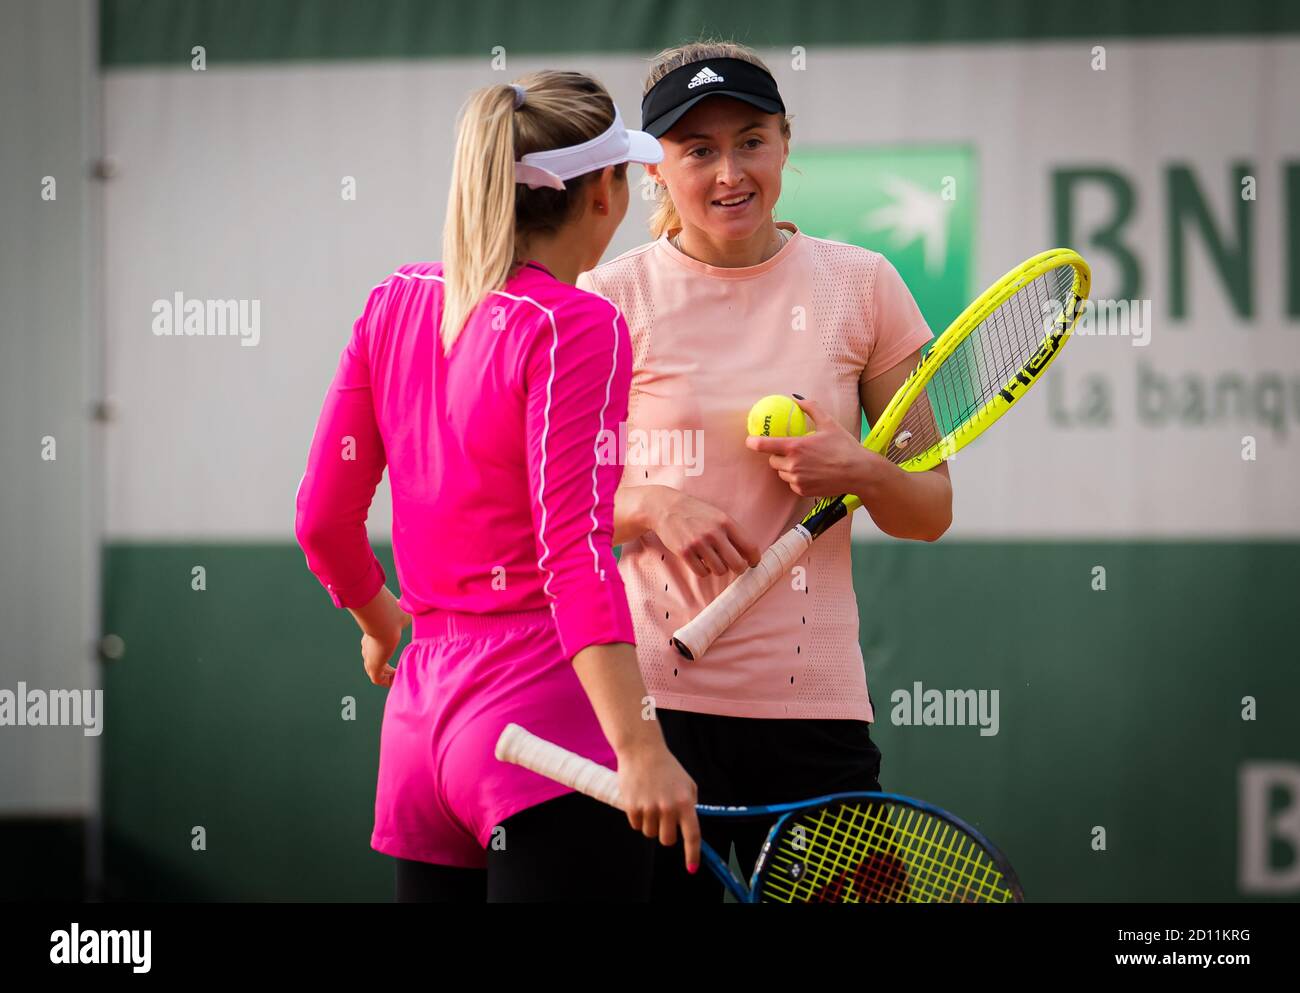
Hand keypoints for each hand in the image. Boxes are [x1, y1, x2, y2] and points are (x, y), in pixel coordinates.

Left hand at [360, 609, 409, 687]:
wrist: (385, 621)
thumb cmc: (394, 614)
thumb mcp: (405, 615)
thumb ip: (410, 616)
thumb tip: (424, 609)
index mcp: (372, 636)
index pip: (376, 649)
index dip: (386, 654)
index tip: (398, 658)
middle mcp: (368, 648)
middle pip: (375, 662)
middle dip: (387, 669)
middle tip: (401, 671)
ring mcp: (369, 658)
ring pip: (377, 673)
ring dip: (389, 676)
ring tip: (402, 676)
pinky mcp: (372, 666)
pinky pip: (379, 679)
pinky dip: (389, 681)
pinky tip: (401, 677)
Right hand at [617, 741, 701, 873]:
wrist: (642, 750)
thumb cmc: (667, 768)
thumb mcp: (687, 784)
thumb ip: (689, 806)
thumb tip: (690, 829)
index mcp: (685, 802)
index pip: (692, 836)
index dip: (692, 855)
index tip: (691, 868)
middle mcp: (668, 807)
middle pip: (667, 840)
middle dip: (665, 833)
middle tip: (663, 817)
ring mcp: (649, 808)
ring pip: (649, 833)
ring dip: (650, 823)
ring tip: (650, 801)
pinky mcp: (632, 806)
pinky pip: (636, 826)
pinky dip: (637, 818)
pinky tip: (639, 799)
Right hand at [647, 489, 760, 577]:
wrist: (666, 507)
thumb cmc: (695, 512)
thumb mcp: (717, 515)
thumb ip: (733, 532)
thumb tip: (749, 554)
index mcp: (726, 522)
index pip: (750, 547)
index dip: (754, 559)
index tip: (752, 563)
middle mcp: (714, 533)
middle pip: (738, 565)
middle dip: (739, 569)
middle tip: (735, 566)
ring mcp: (698, 543)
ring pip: (720, 571)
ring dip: (719, 568)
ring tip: (713, 559)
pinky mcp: (685, 552)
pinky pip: (703, 573)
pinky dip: (704, 570)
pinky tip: (701, 561)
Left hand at [745, 395, 880, 497]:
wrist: (859, 472)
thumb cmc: (844, 447)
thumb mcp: (829, 423)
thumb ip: (810, 408)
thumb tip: (796, 399)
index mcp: (795, 447)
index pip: (765, 445)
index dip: (753, 442)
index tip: (749, 440)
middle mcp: (793, 465)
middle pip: (772, 460)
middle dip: (778, 455)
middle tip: (792, 451)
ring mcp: (797, 480)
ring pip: (782, 473)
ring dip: (787, 467)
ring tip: (806, 462)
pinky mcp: (802, 491)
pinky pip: (792, 483)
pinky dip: (798, 479)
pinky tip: (812, 473)